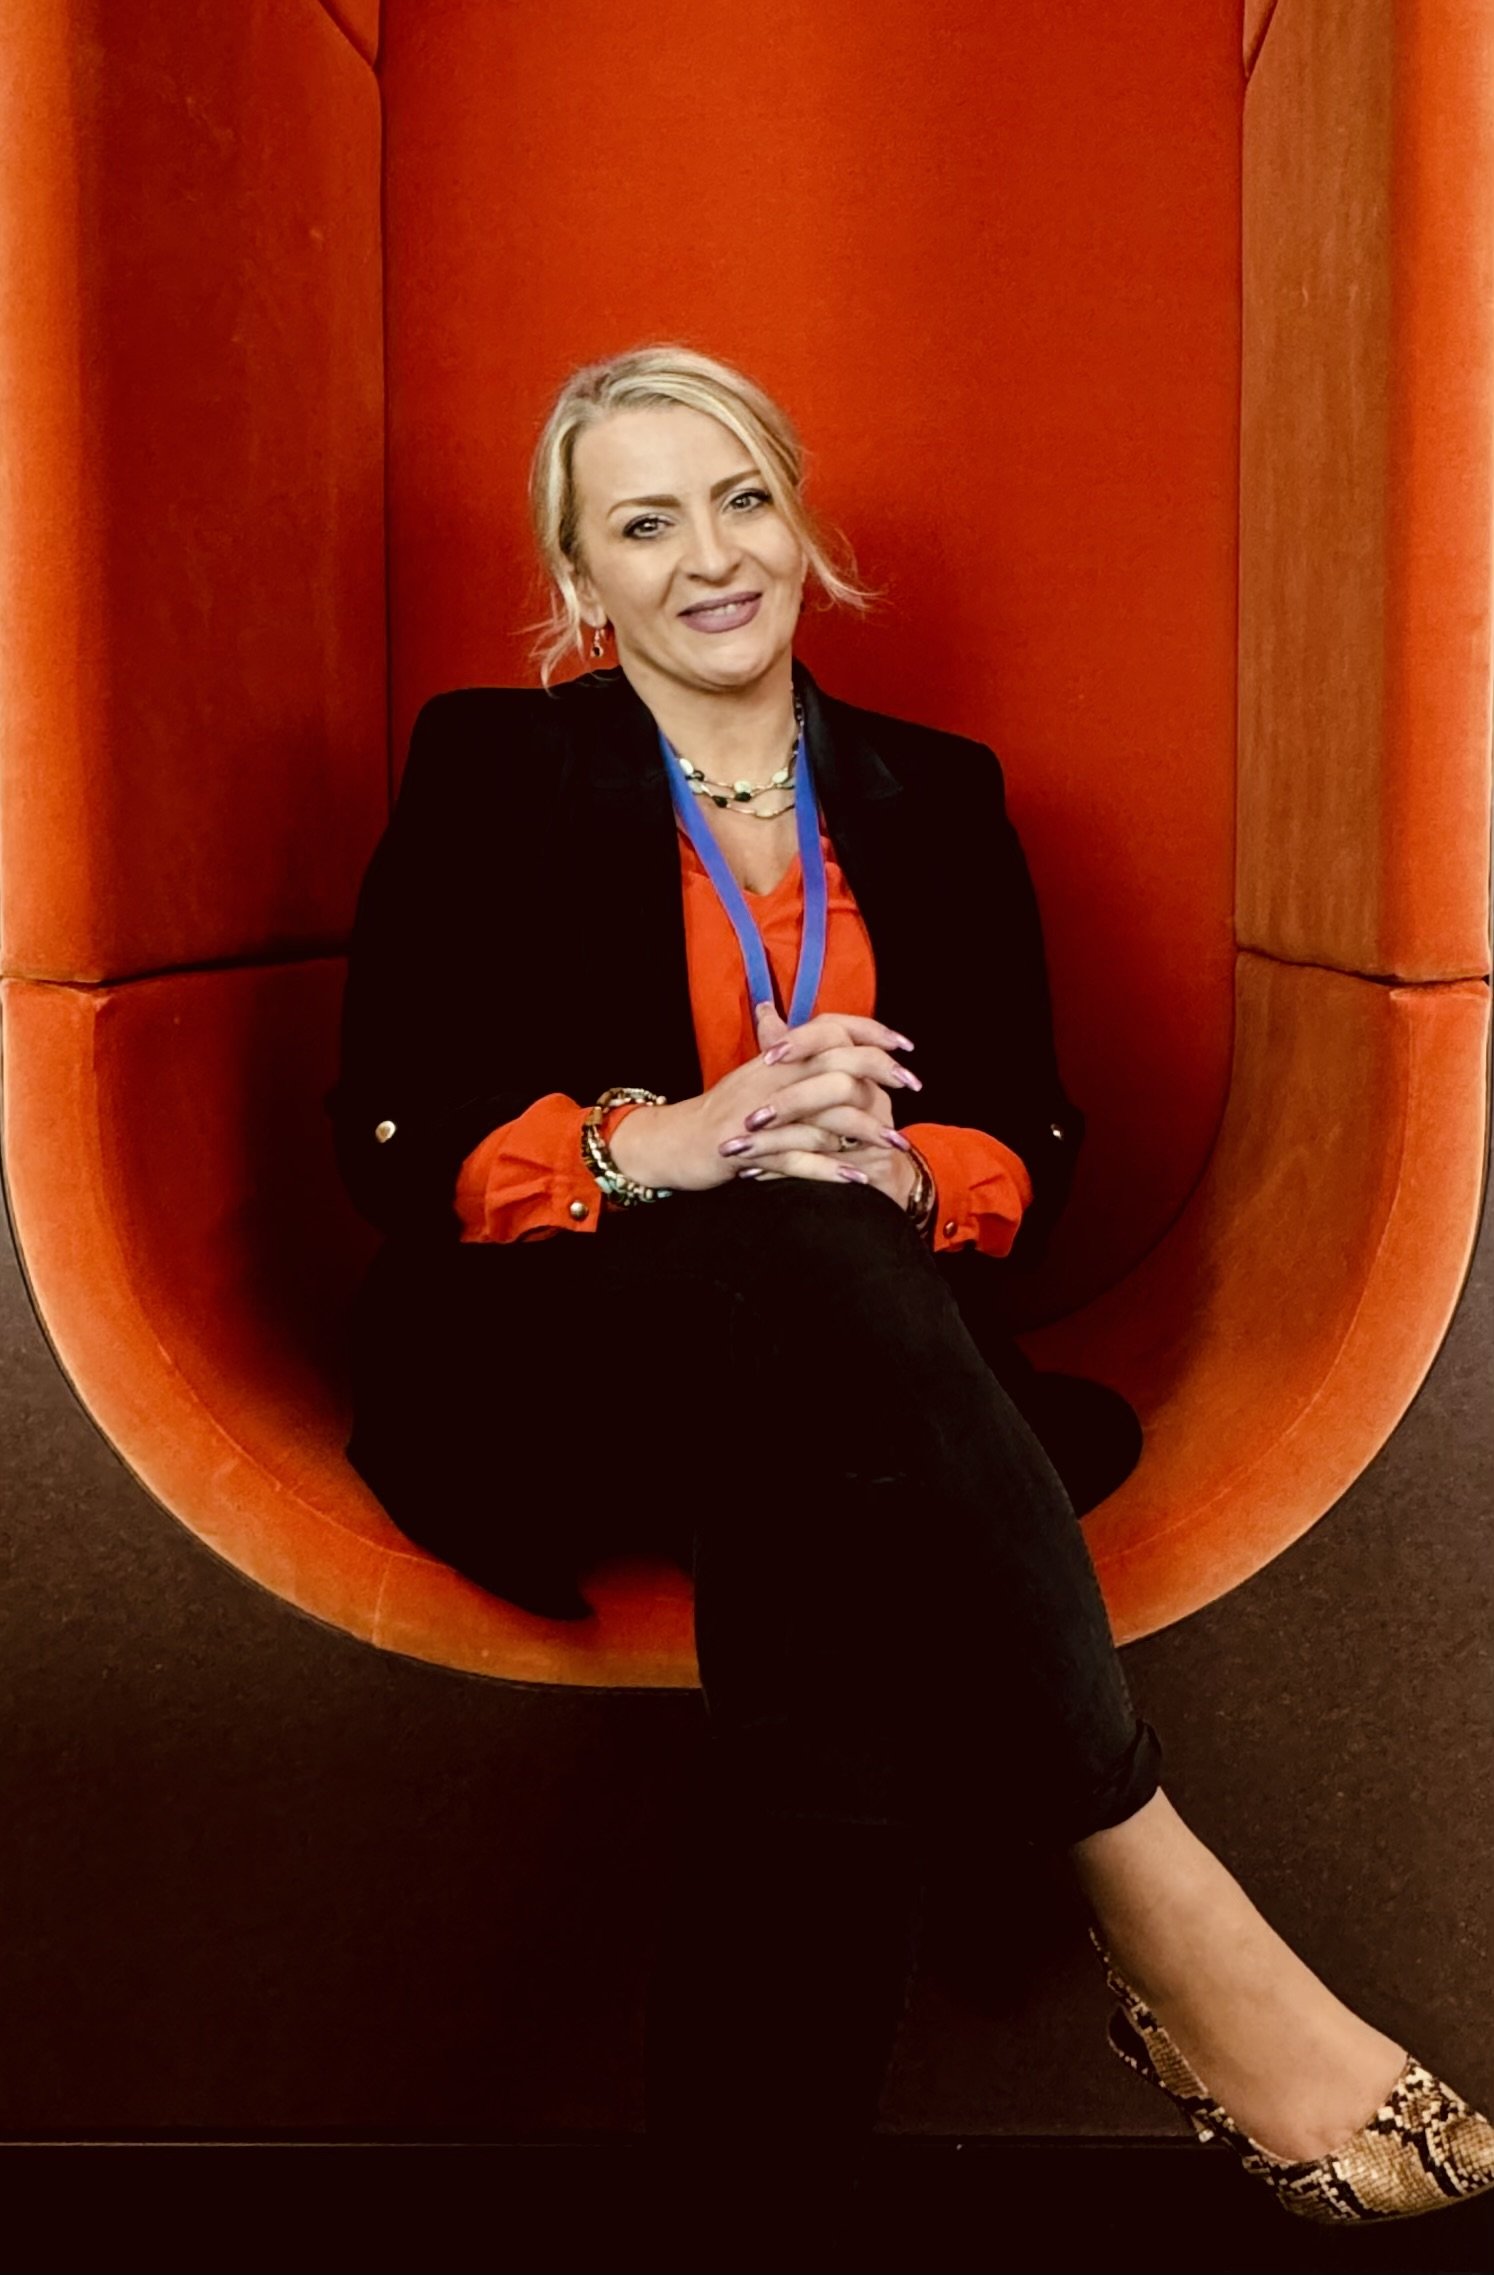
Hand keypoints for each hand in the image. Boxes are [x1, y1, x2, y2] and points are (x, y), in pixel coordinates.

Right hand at [607, 1002, 917, 1195]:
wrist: (672, 1142)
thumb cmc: (721, 1113)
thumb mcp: (756, 1076)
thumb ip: (787, 1052)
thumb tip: (807, 1024)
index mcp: (776, 1059)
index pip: (829, 1029)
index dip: (869, 1033)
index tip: (903, 1047)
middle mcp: (771, 1079)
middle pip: (836, 1065)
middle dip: (880, 1074)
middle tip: (910, 1086)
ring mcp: (761, 1116)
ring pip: (823, 1116)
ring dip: (864, 1129)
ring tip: (894, 1143)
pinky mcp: (751, 1151)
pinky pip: (798, 1159)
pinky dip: (830, 1168)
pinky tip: (858, 1176)